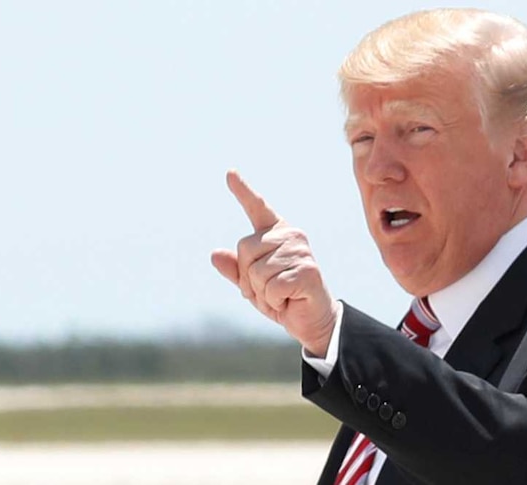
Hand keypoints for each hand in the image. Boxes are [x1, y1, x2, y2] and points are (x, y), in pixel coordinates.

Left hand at [211, 170, 337, 356]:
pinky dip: (274, 301)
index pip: (258, 208)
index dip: (243, 191)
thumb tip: (215, 254)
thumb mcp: (253, 286)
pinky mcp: (307, 271)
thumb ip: (235, 270)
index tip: (230, 173)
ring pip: (256, 272)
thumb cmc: (283, 298)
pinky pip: (271, 287)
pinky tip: (289, 300)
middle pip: (244, 249)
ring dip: (262, 293)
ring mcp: (300, 251)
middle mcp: (290, 236)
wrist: (312, 320)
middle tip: (270, 290)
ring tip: (282, 295)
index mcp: (276, 234)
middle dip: (248, 278)